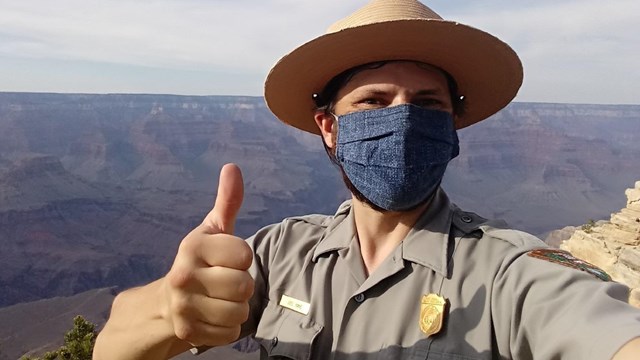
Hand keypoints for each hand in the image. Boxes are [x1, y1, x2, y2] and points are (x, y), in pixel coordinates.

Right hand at [163, 163, 253, 346]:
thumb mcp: (212, 231)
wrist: (163, 305)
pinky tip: (213, 317)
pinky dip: (227, 328)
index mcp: (193, 246)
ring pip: (239, 312)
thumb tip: (232, 167)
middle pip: (243, 286)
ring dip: (236, 309)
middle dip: (241, 287)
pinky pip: (230, 333)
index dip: (243, 259)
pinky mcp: (187, 332)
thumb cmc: (199, 262)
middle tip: (224, 283)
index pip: (245, 255)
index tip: (228, 259)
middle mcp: (183, 275)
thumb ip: (227, 202)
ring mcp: (183, 306)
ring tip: (219, 300)